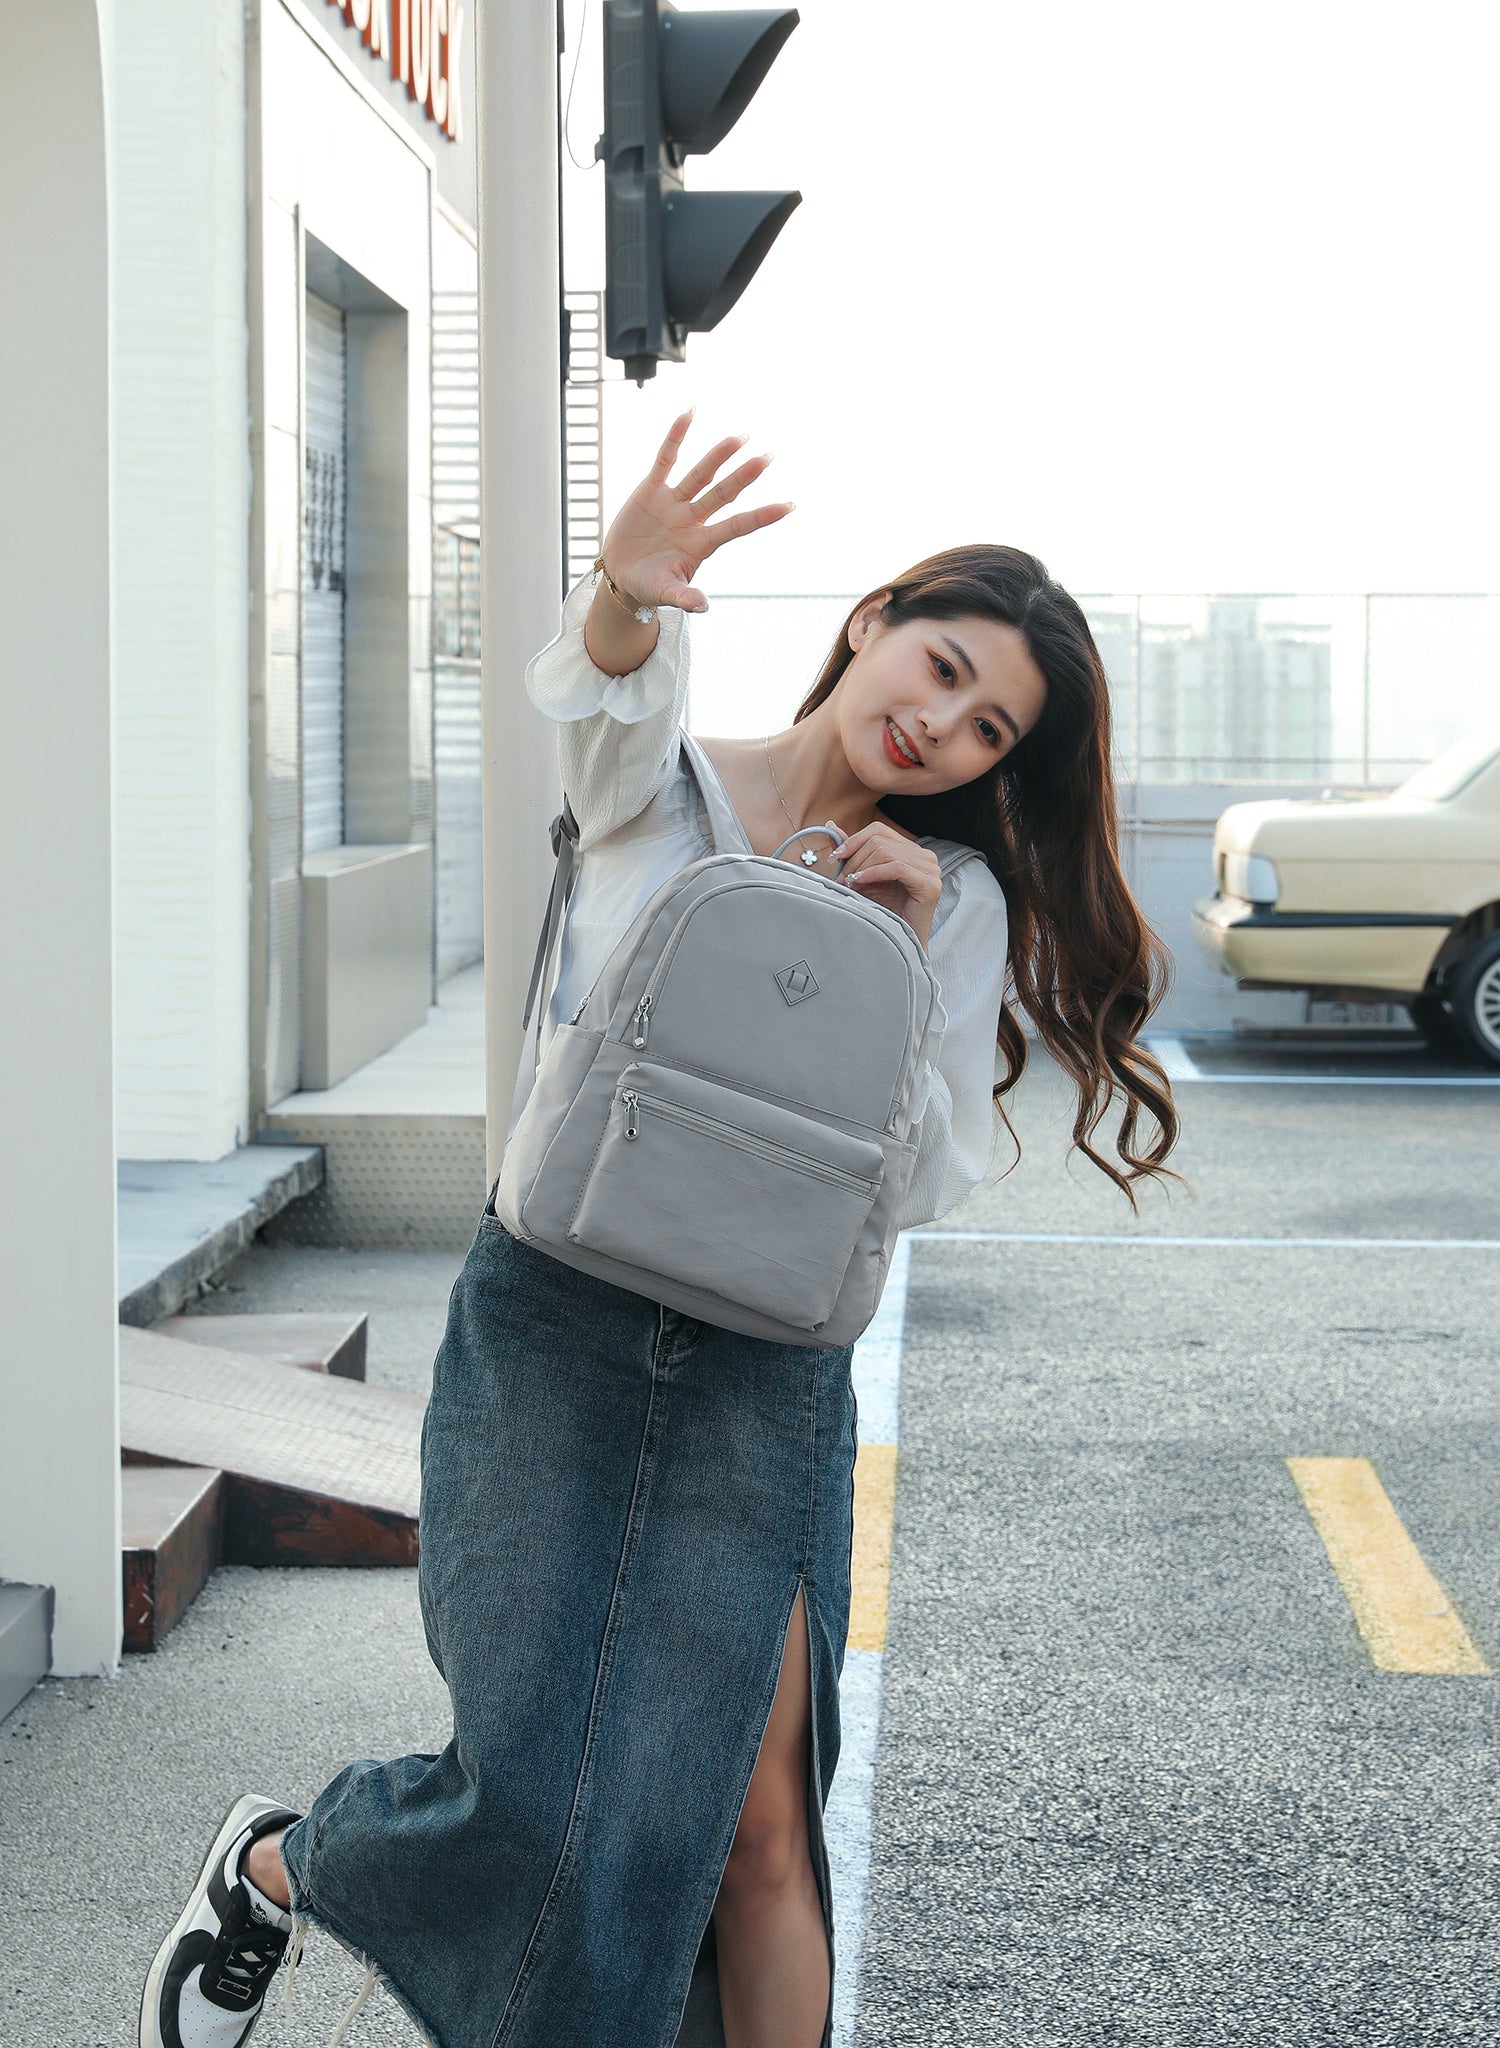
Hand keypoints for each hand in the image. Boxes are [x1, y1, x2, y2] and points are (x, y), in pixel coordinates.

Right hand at [597, 410, 793, 613]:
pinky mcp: (651, 490)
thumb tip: (704, 607)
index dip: (761, 516)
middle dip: (744, 477)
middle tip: (767, 458)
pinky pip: (665, 459)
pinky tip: (690, 414)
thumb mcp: (665, 594)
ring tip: (740, 438)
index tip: (789, 506)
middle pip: (723, 493)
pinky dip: (676, 437)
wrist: (620, 574)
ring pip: (701, 474)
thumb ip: (684, 598)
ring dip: (719, 455)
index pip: (737, 526)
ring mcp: (674, 502)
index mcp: (701, 543)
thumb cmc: (648, 586)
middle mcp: (693, 519)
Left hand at [836, 824, 942, 947]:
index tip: (835, 857)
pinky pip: (897, 868)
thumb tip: (832, 826)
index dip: (854, 840)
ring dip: (861, 866)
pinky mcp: (930, 885)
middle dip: (855, 857)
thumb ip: (852, 853)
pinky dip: (874, 873)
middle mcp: (925, 856)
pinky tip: (860, 882)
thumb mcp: (863, 877)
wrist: (898, 944)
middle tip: (842, 877)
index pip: (879, 830)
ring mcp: (931, 869)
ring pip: (886, 852)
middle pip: (880, 840)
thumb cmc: (883, 913)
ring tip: (850, 883)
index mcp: (911, 851)